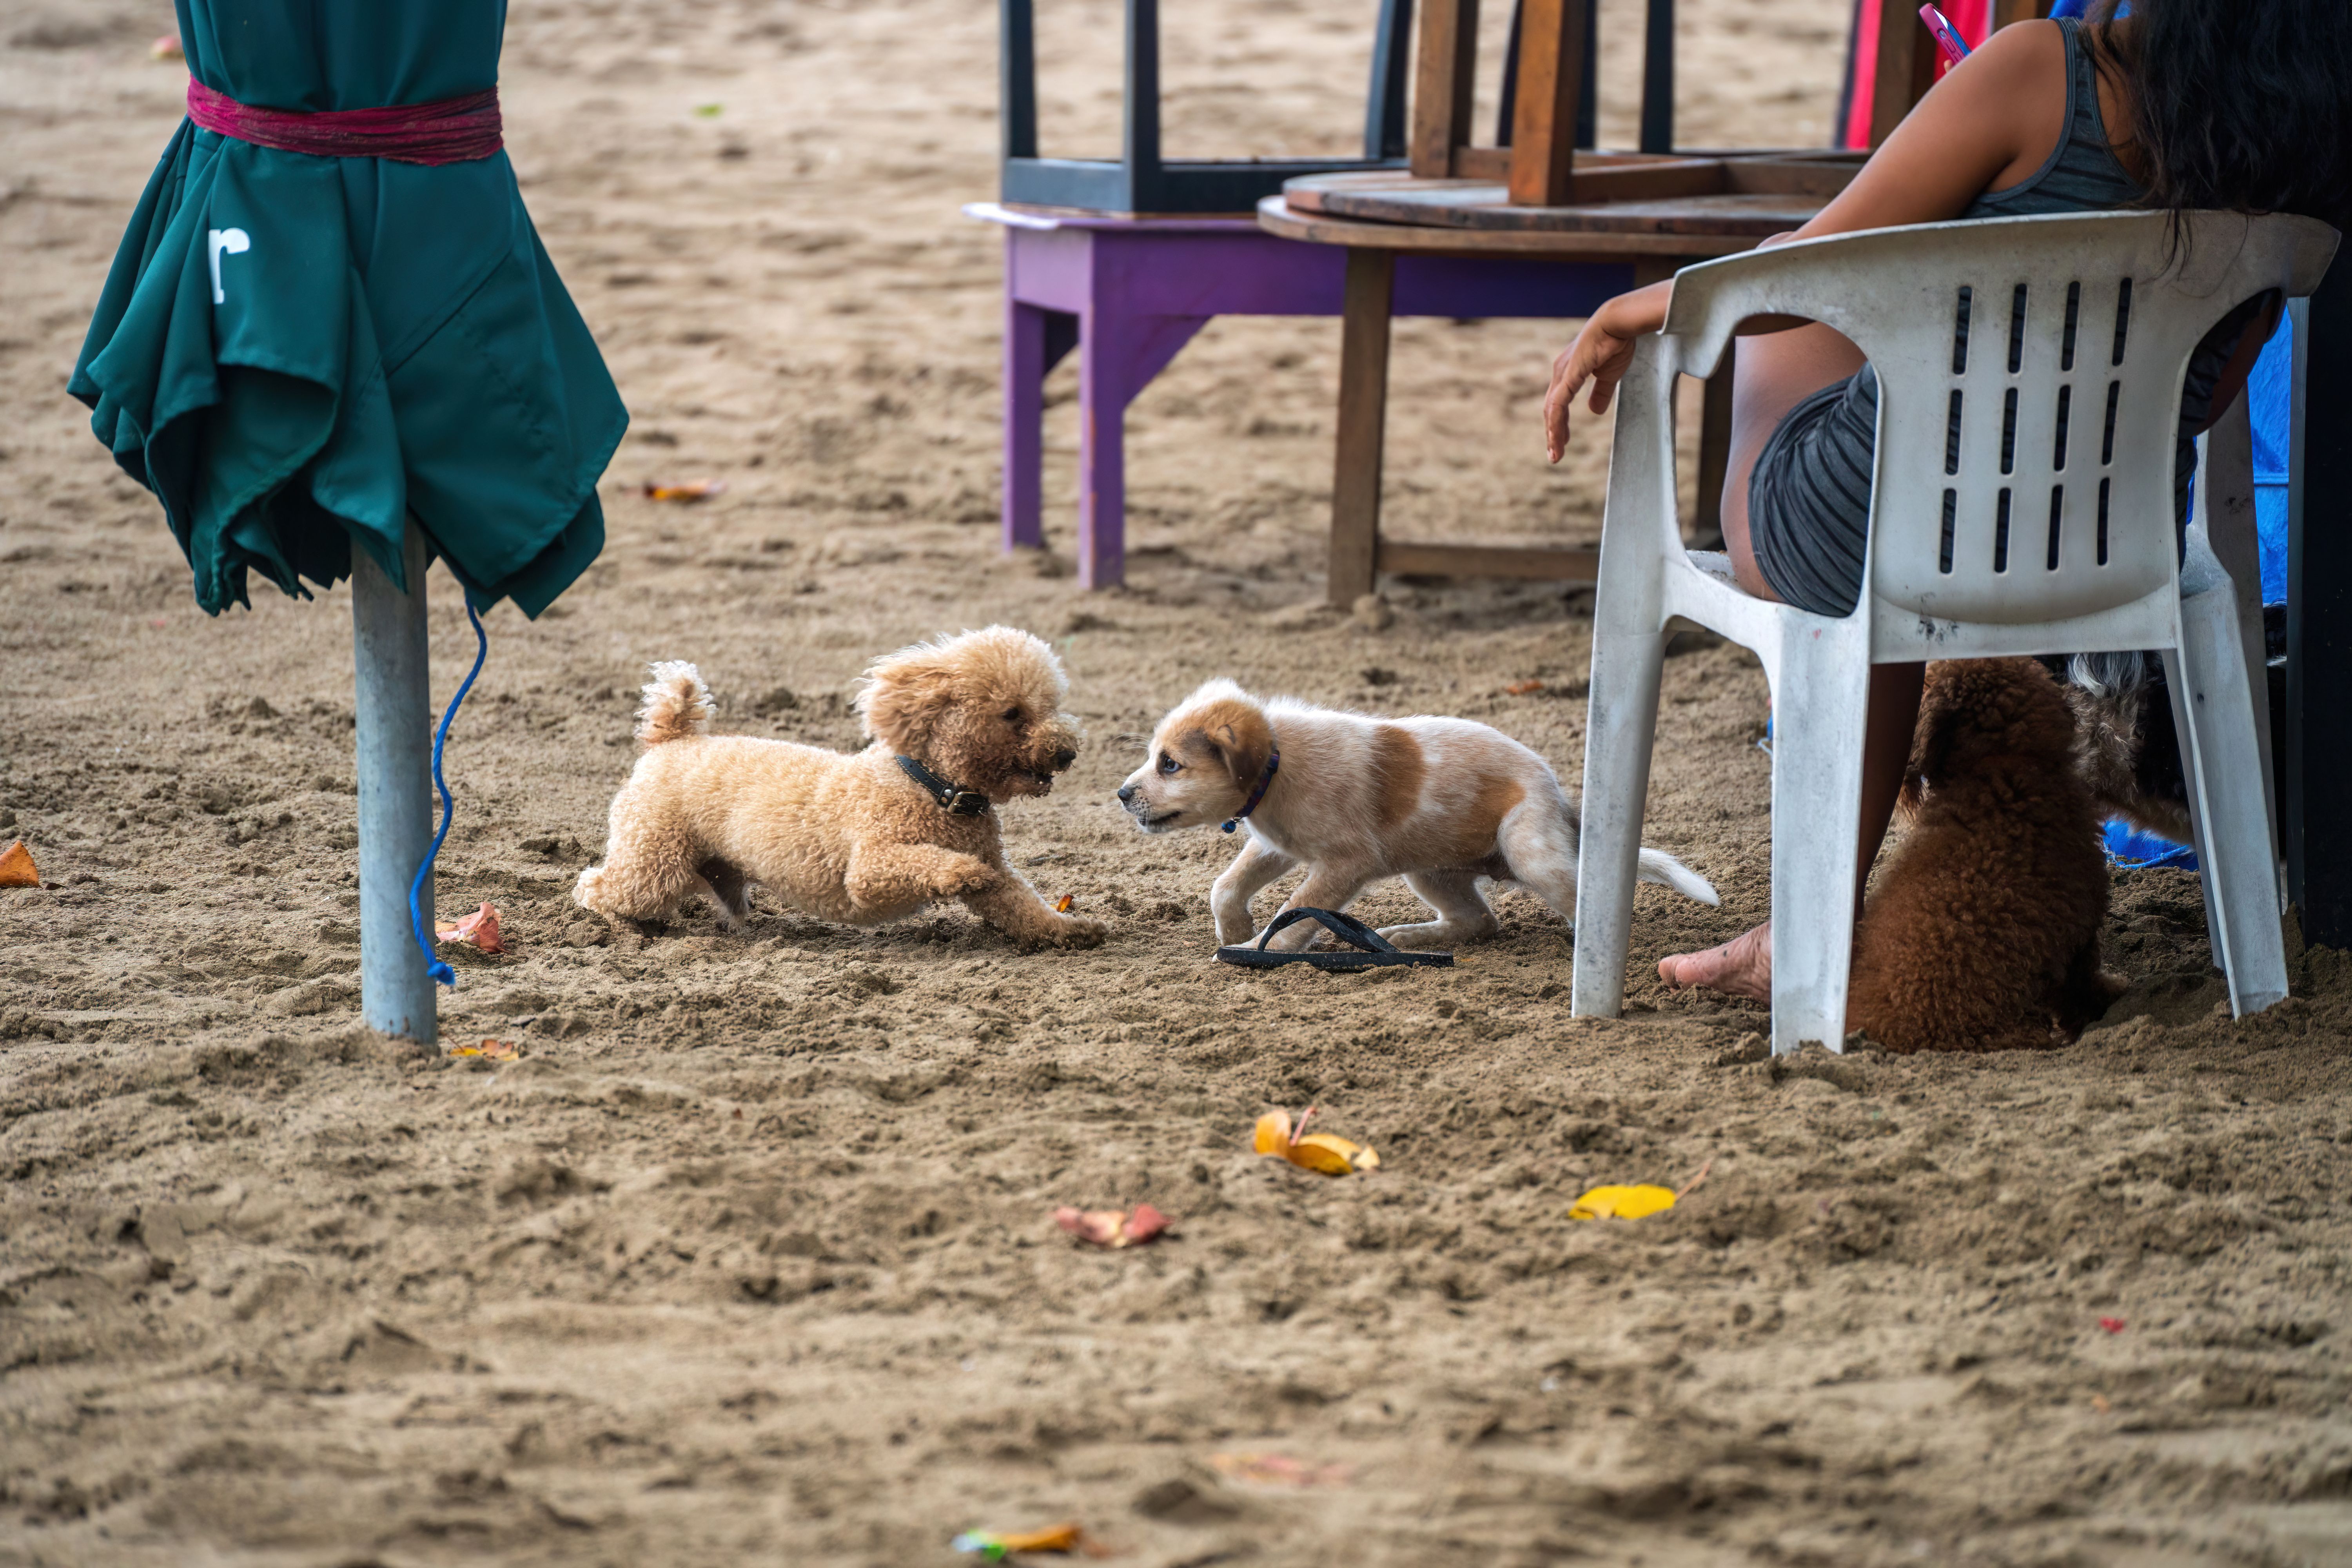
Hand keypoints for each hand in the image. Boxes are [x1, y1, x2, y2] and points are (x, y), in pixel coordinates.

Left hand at [1542, 280, 1671, 462]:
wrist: (1618, 323)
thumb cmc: (1614, 344)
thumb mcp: (1608, 375)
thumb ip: (1600, 393)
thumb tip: (1594, 411)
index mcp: (1568, 374)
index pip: (1558, 404)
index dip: (1559, 424)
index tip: (1562, 443)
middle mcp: (1561, 374)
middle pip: (1551, 409)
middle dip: (1553, 433)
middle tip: (1555, 455)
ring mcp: (1563, 374)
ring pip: (1552, 410)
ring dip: (1553, 433)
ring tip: (1555, 454)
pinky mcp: (1569, 375)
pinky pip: (1558, 403)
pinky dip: (1556, 421)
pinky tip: (1555, 436)